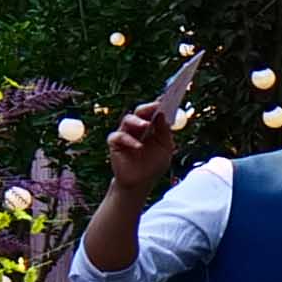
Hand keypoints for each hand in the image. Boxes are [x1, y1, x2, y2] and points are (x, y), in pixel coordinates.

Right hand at [95, 99, 177, 217]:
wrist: (140, 183)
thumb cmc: (153, 164)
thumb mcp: (165, 148)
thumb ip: (165, 132)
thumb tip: (162, 115)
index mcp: (150, 126)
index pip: (153, 111)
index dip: (159, 104)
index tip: (167, 97)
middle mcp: (136, 127)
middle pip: (140, 111)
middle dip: (148, 107)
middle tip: (156, 105)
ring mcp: (125, 134)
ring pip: (127, 120)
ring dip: (137, 121)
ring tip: (146, 125)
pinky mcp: (115, 144)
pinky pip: (118, 136)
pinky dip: (128, 140)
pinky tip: (138, 146)